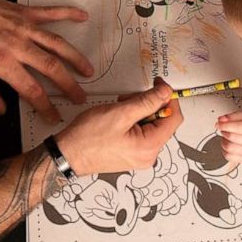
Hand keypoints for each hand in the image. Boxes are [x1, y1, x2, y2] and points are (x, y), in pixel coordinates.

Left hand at [0, 0, 93, 121]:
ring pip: (57, 43)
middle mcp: (18, 44)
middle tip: (80, 97)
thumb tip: (1, 110)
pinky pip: (51, 12)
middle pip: (51, 68)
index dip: (45, 106)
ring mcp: (24, 26)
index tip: (55, 116)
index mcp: (2, 61)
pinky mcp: (24, 12)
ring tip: (88, 70)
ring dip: (75, 58)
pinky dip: (68, 13)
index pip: (31, 89)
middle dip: (69, 85)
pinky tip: (83, 16)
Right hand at [55, 81, 181, 174]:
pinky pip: (141, 132)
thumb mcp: (121, 113)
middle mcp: (148, 155)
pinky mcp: (131, 153)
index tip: (159, 85)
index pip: (174, 118)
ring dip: (138, 111)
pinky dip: (132, 120)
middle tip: (128, 98)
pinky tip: (118, 117)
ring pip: (150, 125)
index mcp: (150, 147)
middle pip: (162, 121)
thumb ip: (147, 102)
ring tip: (119, 108)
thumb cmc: (88, 138)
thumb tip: (166, 92)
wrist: (67, 154)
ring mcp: (140, 156)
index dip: (168, 98)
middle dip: (149, 104)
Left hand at [216, 112, 241, 167]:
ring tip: (226, 137)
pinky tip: (228, 145)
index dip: (224, 125)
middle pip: (232, 137)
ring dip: (223, 141)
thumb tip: (221, 119)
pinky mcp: (241, 158)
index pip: (237, 127)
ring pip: (229, 148)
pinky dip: (224, 150)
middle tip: (224, 129)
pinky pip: (228, 156)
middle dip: (224, 132)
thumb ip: (231, 117)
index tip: (218, 124)